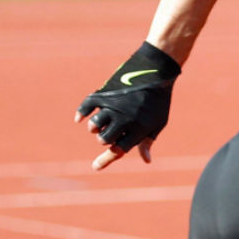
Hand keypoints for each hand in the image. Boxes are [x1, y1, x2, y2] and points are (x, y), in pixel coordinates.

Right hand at [75, 42, 179, 170]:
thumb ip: (148, 141)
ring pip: (94, 126)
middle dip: (104, 140)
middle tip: (107, 134)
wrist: (156, 71)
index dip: (106, 159)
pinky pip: (87, 106)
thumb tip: (146, 161)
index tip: (95, 167)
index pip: (118, 150)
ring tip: (99, 124)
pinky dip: (81, 113)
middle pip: (104, 139)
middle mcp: (125, 119)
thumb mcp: (158, 122)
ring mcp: (114, 106)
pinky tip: (79, 118)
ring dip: (94, 128)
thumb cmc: (159, 100)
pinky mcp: (105, 93)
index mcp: (139, 129)